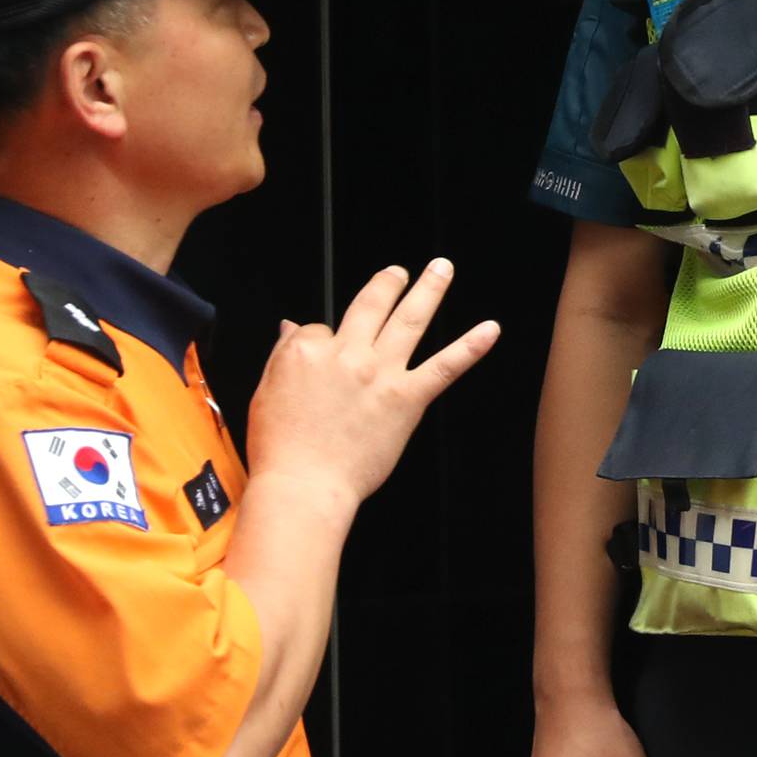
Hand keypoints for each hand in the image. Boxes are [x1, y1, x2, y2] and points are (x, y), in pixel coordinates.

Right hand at [247, 260, 499, 514]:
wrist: (304, 487)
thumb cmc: (281, 450)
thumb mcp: (266, 393)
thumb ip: (282, 355)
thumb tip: (291, 327)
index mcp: (309, 352)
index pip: (321, 328)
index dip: (323, 340)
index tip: (325, 355)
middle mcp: (348, 355)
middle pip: (372, 304)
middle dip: (388, 283)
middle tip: (399, 272)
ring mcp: (381, 373)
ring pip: (410, 320)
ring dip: (429, 290)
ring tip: (442, 269)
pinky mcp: (408, 398)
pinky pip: (445, 366)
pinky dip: (470, 347)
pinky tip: (490, 330)